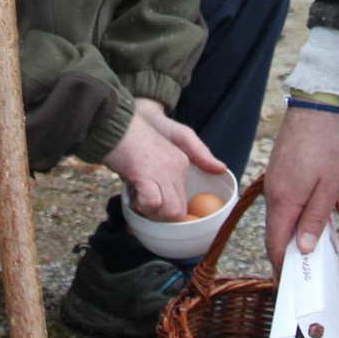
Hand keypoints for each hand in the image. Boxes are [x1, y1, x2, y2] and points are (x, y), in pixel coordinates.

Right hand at [103, 98, 223, 221]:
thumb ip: (195, 154)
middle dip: (159, 218)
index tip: (149, 205)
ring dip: (151, 214)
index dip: (165, 210)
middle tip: (143, 207)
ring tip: (137, 202)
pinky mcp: (145, 174)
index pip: (182, 200)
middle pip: (178, 210)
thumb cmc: (137, 132)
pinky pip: (152, 203)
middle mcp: (175, 168)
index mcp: (181, 162)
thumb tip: (222, 168)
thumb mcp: (165, 140)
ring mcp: (162, 172)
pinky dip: (141, 206)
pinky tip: (133, 197)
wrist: (116, 119)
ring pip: (169, 211)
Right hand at [262, 105, 338, 262]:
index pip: (275, 243)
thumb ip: (316, 218)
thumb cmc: (327, 145)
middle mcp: (273, 193)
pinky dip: (291, 216)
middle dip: (285, 254)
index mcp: (284, 200)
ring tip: (309, 248)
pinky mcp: (278, 172)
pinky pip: (282, 202)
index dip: (280, 266)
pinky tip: (307, 219)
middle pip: (274, 232)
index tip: (290, 284)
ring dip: (290, 234)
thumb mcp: (330, 186)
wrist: (315, 107)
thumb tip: (303, 249)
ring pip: (278, 217)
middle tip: (303, 272)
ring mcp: (273, 181)